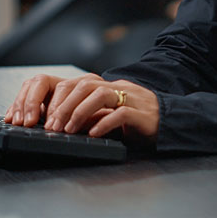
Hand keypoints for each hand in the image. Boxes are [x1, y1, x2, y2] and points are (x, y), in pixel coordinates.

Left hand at [5, 73, 158, 144]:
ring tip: (68, 130)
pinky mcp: (143, 113)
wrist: (170, 121)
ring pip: (101, 94)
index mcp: (107, 87)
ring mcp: (131, 98)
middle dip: (65, 106)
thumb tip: (63, 122)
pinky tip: (93, 133)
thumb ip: (90, 114)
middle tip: (53, 126)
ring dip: (80, 112)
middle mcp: (118, 88)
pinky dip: (104, 122)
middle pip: (85, 86)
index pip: (77, 84)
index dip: (59, 99)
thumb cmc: (137, 120)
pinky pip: (121, 113)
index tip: (46, 117)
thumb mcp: (109, 114)